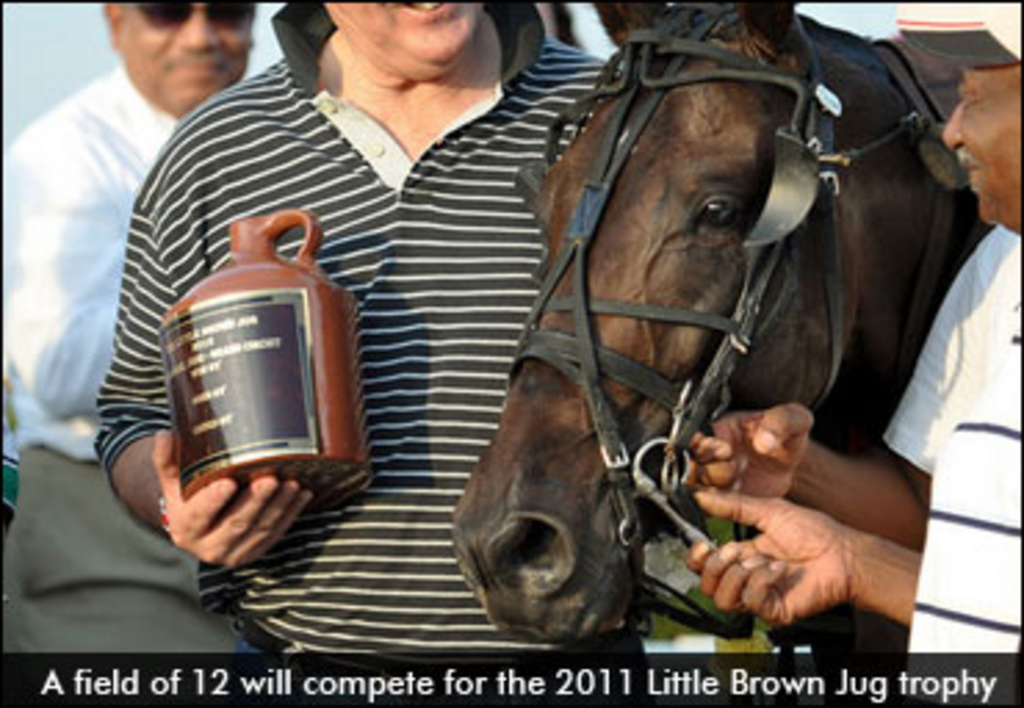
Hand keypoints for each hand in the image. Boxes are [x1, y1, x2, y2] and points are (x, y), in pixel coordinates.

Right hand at [153, 431, 312, 566]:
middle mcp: (208, 547)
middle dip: (257, 501)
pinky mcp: (255, 553)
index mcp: (185, 528)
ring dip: (280, 506)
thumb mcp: (173, 479)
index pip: (199, 514)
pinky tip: (302, 494)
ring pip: (261, 529)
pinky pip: (276, 534)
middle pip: (237, 523)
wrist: (198, 527)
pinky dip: (291, 513)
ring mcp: (234, 554)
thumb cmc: (187, 495)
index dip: (213, 500)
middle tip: (271, 479)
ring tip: (292, 483)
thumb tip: (163, 434)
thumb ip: (167, 459)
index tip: (228, 482)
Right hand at [685, 489, 855, 625]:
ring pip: (722, 600)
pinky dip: (761, 582)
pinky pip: (750, 603)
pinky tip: (778, 570)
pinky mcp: (773, 610)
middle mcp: (746, 578)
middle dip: (713, 566)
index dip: (696, 558)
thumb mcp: (768, 510)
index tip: (701, 544)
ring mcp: (759, 596)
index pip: (704, 565)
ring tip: (759, 562)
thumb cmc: (814, 532)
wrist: (843, 554)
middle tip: (733, 551)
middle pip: (706, 586)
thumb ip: (732, 505)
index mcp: (741, 556)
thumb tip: (701, 495)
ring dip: (737, 576)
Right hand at [688, 403, 812, 497]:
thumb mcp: (793, 419)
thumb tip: (764, 441)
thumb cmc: (787, 437)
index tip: (727, 450)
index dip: (708, 447)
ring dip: (712, 492)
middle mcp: (709, 453)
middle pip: (691, 465)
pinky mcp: (716, 498)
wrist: (787, 466)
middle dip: (712, 471)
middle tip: (733, 469)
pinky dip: (711, 509)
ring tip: (734, 487)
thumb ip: (781, 423)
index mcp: (720, 429)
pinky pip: (702, 507)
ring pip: (693, 488)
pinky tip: (730, 505)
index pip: (697, 438)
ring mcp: (710, 477)